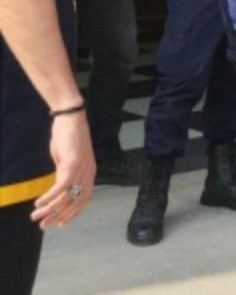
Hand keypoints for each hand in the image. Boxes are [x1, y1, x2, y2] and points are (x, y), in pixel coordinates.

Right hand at [32, 112, 94, 228]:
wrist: (71, 119)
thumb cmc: (68, 138)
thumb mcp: (67, 160)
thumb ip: (65, 173)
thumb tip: (59, 187)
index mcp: (90, 173)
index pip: (84, 199)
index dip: (74, 213)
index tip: (62, 223)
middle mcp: (88, 173)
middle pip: (75, 202)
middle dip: (59, 216)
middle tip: (44, 226)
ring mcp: (81, 169)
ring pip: (66, 197)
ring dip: (50, 209)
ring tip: (36, 217)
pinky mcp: (72, 164)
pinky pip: (60, 186)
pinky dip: (49, 197)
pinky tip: (39, 203)